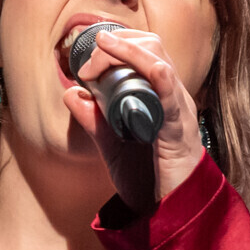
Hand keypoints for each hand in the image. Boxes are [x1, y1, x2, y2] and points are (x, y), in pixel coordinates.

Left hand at [61, 26, 208, 213]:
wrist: (167, 206)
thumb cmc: (147, 172)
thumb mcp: (112, 142)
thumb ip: (93, 119)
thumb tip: (71, 93)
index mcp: (157, 94)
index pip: (142, 50)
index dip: (114, 44)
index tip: (86, 61)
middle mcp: (170, 95)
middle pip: (152, 46)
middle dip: (118, 42)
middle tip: (89, 61)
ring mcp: (176, 109)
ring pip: (160, 62)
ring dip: (130, 51)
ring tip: (104, 47)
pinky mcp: (178, 129)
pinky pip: (172, 97)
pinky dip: (161, 78)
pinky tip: (152, 68)